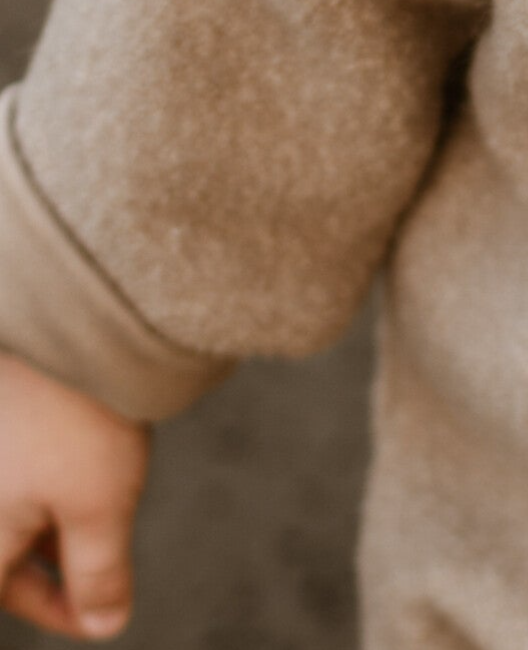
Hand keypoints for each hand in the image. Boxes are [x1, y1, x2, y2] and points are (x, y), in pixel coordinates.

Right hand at [0, 351, 149, 639]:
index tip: (97, 616)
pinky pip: (14, 477)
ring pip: (10, 514)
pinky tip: (87, 474)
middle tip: (104, 584)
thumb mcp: (99, 507)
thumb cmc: (78, 417)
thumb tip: (103, 624)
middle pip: (1, 557)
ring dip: (48, 530)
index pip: (1, 592)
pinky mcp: (5, 420)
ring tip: (100, 522)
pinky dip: (43, 491)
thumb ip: (96, 574)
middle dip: (52, 572)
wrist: (70, 320)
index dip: (53, 609)